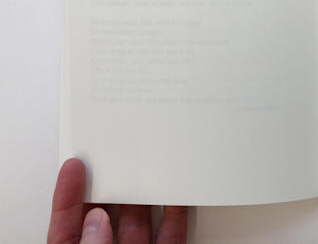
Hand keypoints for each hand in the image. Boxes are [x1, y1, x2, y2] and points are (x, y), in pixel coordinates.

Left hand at [47, 158, 187, 243]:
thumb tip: (97, 221)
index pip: (67, 224)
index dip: (69, 193)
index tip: (74, 164)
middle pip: (106, 214)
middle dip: (112, 184)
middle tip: (118, 156)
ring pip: (140, 220)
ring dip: (146, 194)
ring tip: (150, 167)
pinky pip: (172, 233)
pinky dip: (177, 213)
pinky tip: (179, 194)